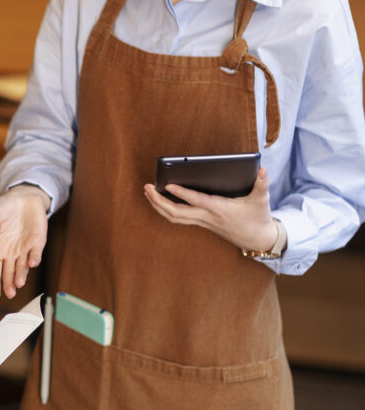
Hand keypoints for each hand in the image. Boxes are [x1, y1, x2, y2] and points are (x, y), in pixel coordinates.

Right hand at [0, 185, 50, 299]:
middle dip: (9, 284)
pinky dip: (34, 259)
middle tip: (10, 294)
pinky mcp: (38, 242)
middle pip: (9, 272)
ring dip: (21, 275)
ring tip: (18, 283)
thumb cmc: (3, 208)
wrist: (23, 196)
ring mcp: (25, 248)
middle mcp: (11, 252)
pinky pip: (36, 253)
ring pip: (22, 267)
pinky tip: (31, 263)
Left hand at [143, 168, 277, 251]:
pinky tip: (158, 200)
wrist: (257, 239)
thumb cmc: (258, 218)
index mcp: (220, 209)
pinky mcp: (200, 224)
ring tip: (147, 192)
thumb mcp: (262, 200)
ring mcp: (202, 222)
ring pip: (174, 217)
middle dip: (159, 201)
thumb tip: (263, 170)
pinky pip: (178, 219)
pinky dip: (165, 210)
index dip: (182, 194)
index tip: (168, 185)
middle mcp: (207, 217)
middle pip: (177, 213)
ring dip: (158, 206)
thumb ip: (262, 184)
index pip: (197, 201)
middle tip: (147, 187)